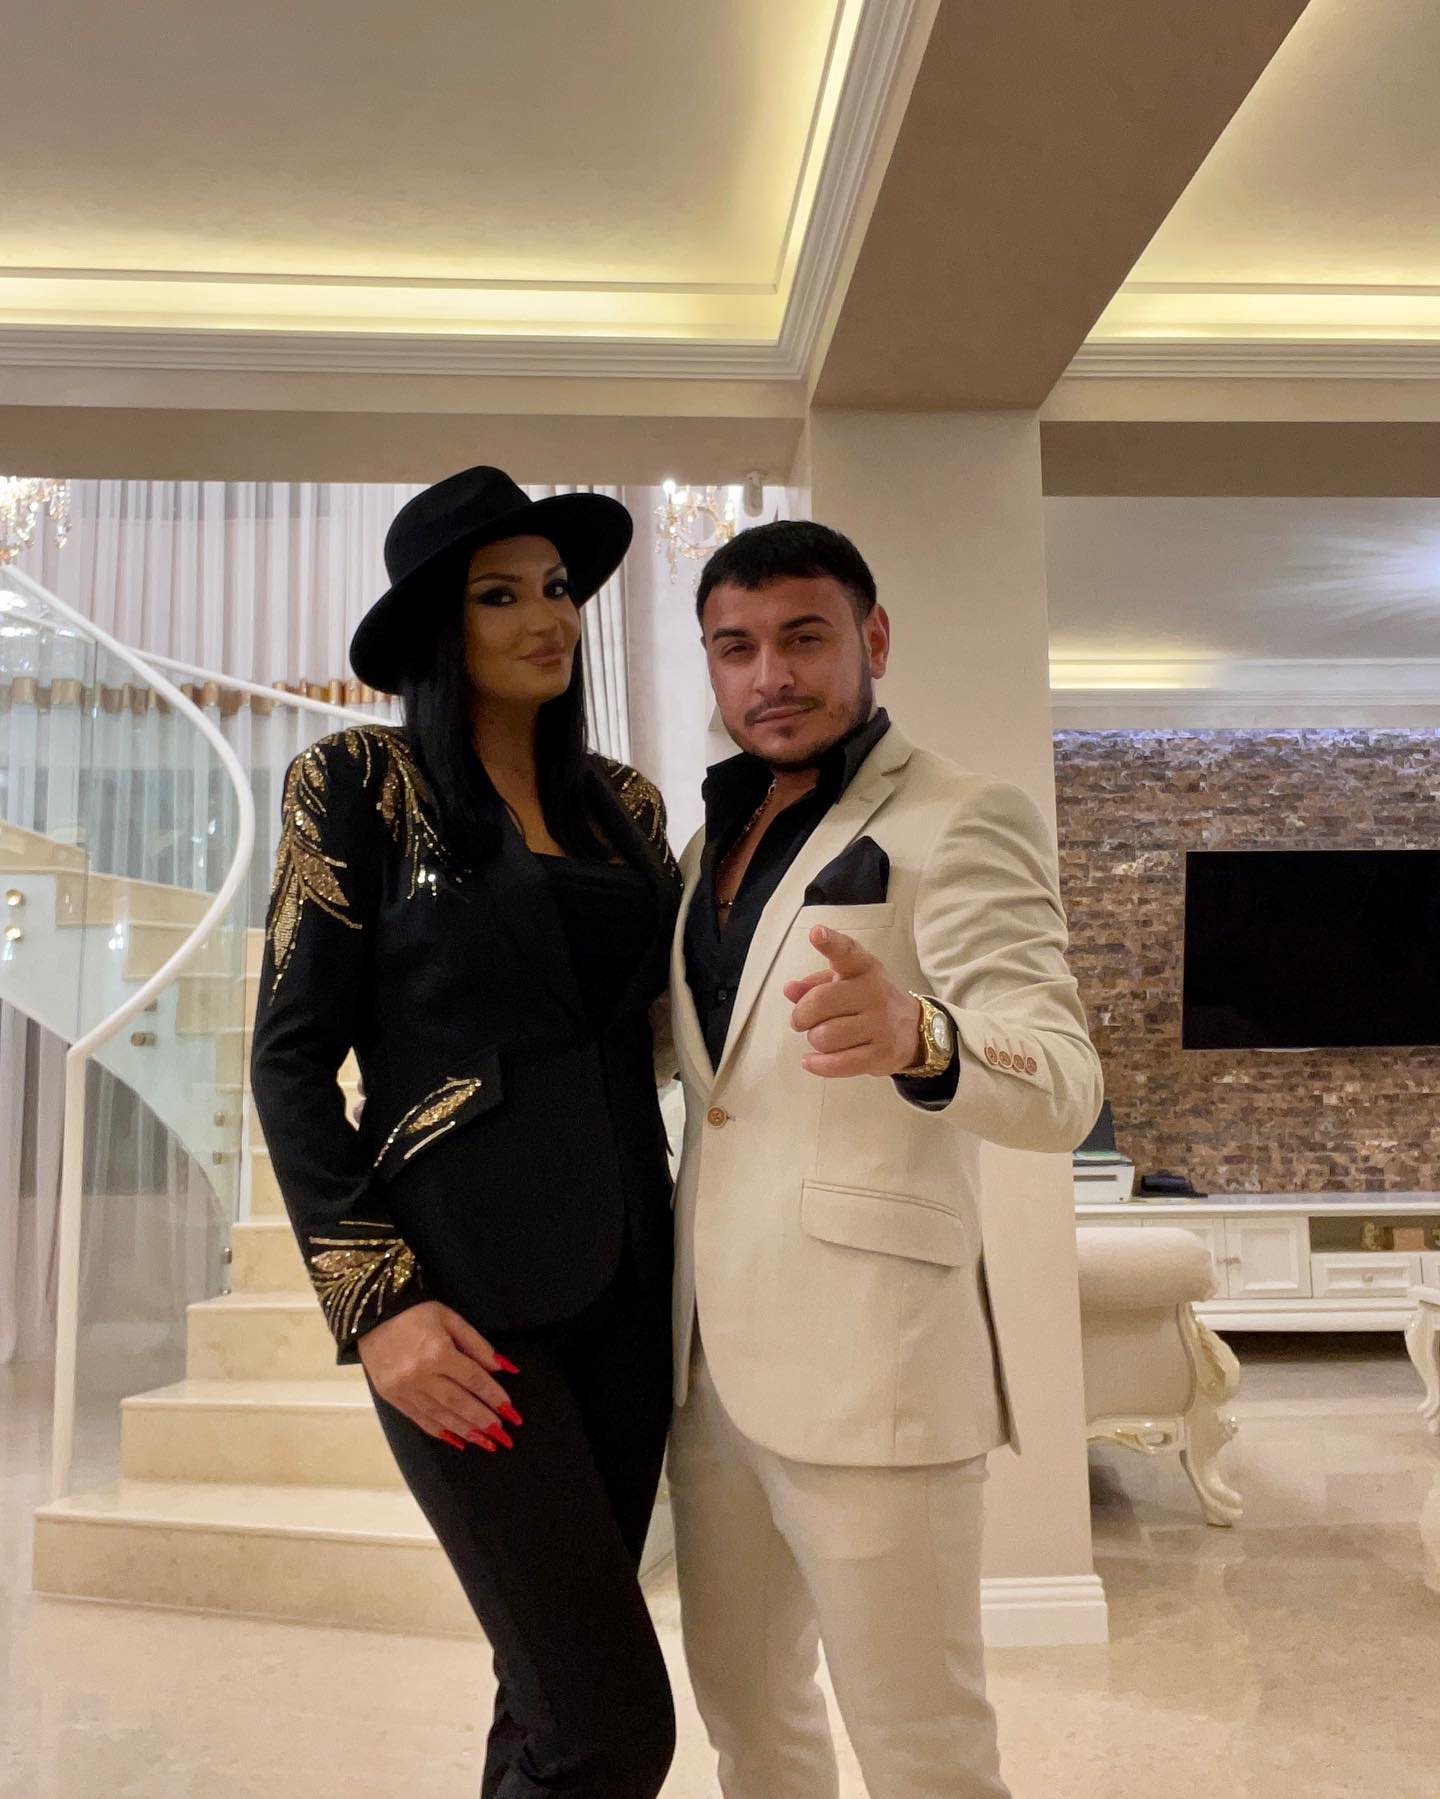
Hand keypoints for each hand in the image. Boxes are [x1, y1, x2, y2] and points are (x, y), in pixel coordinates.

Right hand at [357, 1300, 521, 1450]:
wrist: (373, 1313)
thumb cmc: (417, 1312)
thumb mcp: (452, 1319)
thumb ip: (477, 1345)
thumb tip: (503, 1368)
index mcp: (438, 1352)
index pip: (473, 1379)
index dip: (494, 1396)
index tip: (511, 1412)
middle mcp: (421, 1375)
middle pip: (458, 1402)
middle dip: (483, 1420)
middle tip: (503, 1436)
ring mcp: (404, 1389)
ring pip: (440, 1415)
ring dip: (465, 1430)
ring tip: (485, 1442)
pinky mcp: (391, 1397)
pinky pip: (419, 1419)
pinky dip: (439, 1431)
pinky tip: (456, 1440)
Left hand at [783, 925, 922, 1078]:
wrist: (914, 1030)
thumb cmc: (869, 1002)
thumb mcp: (846, 984)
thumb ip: (815, 984)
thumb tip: (789, 989)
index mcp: (863, 968)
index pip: (847, 953)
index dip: (830, 943)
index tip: (816, 933)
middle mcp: (874, 992)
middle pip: (820, 1003)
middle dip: (802, 1016)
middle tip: (802, 1022)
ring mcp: (881, 1024)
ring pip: (825, 1036)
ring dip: (815, 1040)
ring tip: (823, 1037)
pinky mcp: (882, 1054)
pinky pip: (838, 1063)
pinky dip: (818, 1065)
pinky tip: (811, 1061)